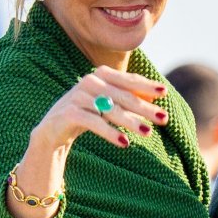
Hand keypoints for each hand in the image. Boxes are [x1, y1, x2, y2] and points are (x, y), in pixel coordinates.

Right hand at [35, 66, 169, 153]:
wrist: (53, 130)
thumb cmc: (86, 115)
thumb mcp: (107, 105)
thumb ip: (127, 98)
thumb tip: (157, 98)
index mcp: (100, 75)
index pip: (128, 80)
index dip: (146, 86)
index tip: (164, 93)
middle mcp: (89, 82)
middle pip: (123, 96)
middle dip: (144, 108)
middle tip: (163, 118)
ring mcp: (78, 96)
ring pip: (110, 109)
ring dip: (131, 122)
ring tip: (147, 132)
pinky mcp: (70, 113)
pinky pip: (95, 122)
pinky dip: (110, 133)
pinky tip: (124, 142)